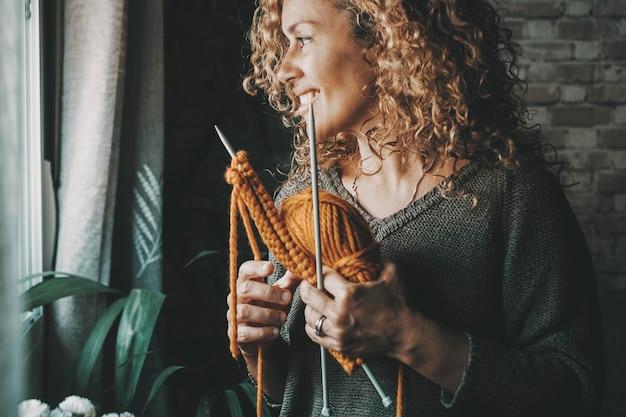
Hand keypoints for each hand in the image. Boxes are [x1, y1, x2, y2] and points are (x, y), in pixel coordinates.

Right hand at [226, 260, 299, 357]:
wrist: (262, 337)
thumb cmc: (271, 309)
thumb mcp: (281, 294)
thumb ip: (289, 281)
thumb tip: (297, 269)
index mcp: (246, 283)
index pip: (245, 270)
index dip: (256, 267)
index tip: (271, 267)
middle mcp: (236, 298)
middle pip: (246, 288)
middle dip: (269, 292)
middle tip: (288, 298)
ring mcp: (234, 316)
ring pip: (245, 311)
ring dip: (268, 314)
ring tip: (284, 318)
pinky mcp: (236, 334)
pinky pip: (246, 333)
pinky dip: (263, 332)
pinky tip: (275, 331)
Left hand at [300, 261, 415, 358]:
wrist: (406, 336)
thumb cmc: (400, 305)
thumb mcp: (392, 274)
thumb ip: (378, 259)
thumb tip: (370, 247)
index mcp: (350, 294)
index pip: (323, 276)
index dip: (320, 269)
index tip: (320, 267)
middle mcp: (339, 313)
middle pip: (309, 295)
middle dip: (307, 285)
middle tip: (309, 282)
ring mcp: (338, 331)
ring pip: (309, 316)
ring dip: (309, 306)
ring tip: (314, 301)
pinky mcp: (339, 345)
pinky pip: (314, 334)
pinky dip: (312, 326)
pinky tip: (317, 318)